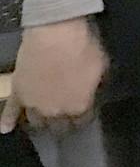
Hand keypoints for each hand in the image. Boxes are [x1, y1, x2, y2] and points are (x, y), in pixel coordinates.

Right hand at [1, 18, 108, 135]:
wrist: (55, 38)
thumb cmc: (84, 49)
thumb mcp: (102, 68)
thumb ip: (94, 86)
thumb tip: (92, 90)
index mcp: (80, 106)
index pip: (83, 120)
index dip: (84, 117)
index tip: (84, 113)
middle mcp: (56, 111)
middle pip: (59, 126)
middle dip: (63, 123)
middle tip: (65, 119)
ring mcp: (34, 104)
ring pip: (37, 121)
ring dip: (41, 121)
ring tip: (43, 120)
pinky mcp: (17, 93)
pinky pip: (10, 111)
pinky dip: (7, 119)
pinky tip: (5, 128)